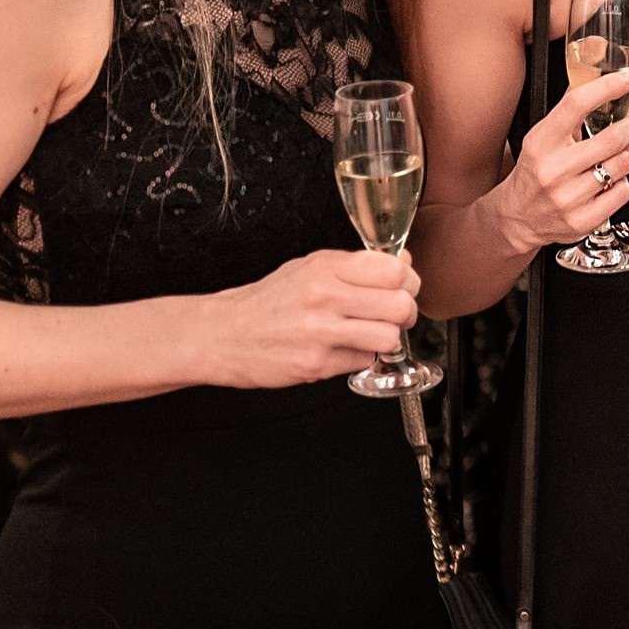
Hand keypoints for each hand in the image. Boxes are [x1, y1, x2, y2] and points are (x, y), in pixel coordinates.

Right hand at [203, 248, 421, 387]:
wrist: (221, 334)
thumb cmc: (267, 302)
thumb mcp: (308, 268)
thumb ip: (355, 266)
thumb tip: (402, 264)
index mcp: (325, 268)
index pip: (394, 270)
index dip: (407, 280)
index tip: (402, 286)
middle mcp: (324, 297)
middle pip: (400, 306)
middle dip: (404, 313)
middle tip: (392, 314)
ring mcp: (321, 333)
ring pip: (388, 337)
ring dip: (385, 338)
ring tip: (367, 333)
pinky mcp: (316, 364)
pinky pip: (363, 361)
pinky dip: (359, 357)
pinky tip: (341, 349)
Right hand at [486, 67, 628, 252]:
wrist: (516, 217)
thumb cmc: (535, 171)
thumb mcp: (541, 137)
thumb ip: (568, 112)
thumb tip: (597, 73)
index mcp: (541, 142)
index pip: (576, 104)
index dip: (608, 87)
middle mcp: (553, 169)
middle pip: (612, 138)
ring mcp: (568, 197)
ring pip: (622, 165)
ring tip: (622, 151)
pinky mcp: (583, 220)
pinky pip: (623, 192)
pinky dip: (623, 182)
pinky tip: (611, 180)